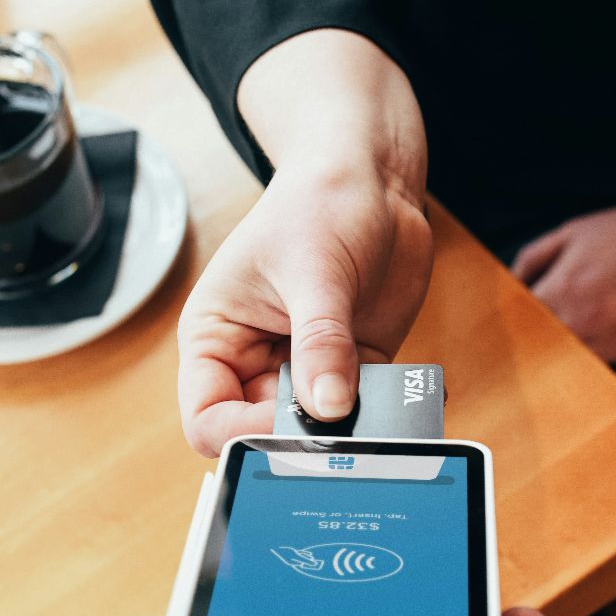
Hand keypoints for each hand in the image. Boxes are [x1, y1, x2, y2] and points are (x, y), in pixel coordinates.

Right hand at [177, 29, 431, 456]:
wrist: (372, 179)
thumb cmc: (319, 203)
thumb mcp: (315, 271)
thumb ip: (320, 343)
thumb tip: (328, 410)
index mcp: (216, 339)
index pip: (208, 419)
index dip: (242, 434)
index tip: (289, 424)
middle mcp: (254, 362)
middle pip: (265, 433)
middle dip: (303, 437)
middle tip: (345, 427)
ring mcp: (306, 368)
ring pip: (319, 430)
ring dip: (349, 428)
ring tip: (379, 406)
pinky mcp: (353, 368)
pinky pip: (365, 411)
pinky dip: (386, 412)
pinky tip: (407, 396)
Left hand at [514, 167, 615, 389]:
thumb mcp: (574, 230)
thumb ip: (533, 258)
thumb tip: (509, 285)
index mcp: (563, 288)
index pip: (520, 325)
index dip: (511, 334)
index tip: (506, 344)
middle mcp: (586, 320)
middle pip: (545, 355)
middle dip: (535, 359)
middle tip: (527, 368)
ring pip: (579, 373)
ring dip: (569, 375)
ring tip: (559, 384)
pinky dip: (612, 396)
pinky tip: (601, 397)